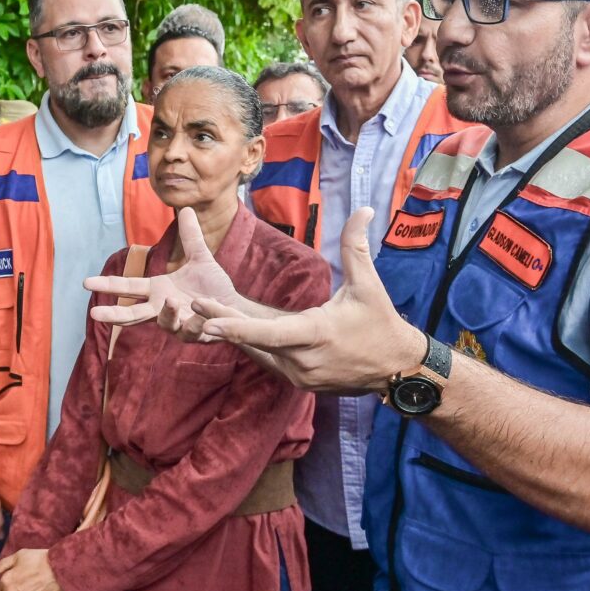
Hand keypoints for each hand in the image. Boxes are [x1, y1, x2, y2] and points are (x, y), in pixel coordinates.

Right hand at [84, 207, 242, 340]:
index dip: (108, 285)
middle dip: (115, 314)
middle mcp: (162, 309)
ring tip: (171, 301)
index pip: (128, 287)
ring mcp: (177, 324)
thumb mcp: (201, 257)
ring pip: (165, 323)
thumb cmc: (213, 286)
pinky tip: (199, 316)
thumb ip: (191, 236)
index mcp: (158, 290)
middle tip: (95, 314)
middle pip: (133, 315)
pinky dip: (194, 323)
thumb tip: (186, 208)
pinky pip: (191, 330)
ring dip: (167, 313)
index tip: (86, 282)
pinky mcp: (194, 334)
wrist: (233, 306)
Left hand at [195, 207, 421, 391]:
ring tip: (203, 314)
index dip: (236, 326)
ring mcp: (298, 375)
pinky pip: (268, 360)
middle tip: (192, 304)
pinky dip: (252, 345)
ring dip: (234, 334)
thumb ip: (356, 246)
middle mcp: (301, 360)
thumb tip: (362, 208)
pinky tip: (230, 329)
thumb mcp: (368, 285)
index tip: (207, 319)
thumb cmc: (381, 324)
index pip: (267, 332)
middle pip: (253, 341)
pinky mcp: (298, 382)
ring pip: (257, 352)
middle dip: (222, 322)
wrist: (396, 369)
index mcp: (314, 334)